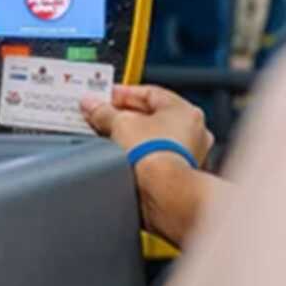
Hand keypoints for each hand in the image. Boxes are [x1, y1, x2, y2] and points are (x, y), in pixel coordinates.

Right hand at [81, 85, 213, 166]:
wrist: (164, 192)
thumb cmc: (156, 156)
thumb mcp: (120, 124)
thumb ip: (103, 111)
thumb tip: (92, 105)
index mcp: (185, 110)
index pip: (148, 93)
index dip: (122, 94)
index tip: (104, 98)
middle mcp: (193, 130)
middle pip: (152, 116)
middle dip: (125, 116)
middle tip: (103, 115)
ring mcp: (189, 154)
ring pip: (155, 138)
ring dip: (133, 136)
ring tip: (110, 137)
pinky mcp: (180, 174)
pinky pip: (156, 156)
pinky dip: (141, 155)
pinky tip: (125, 158)